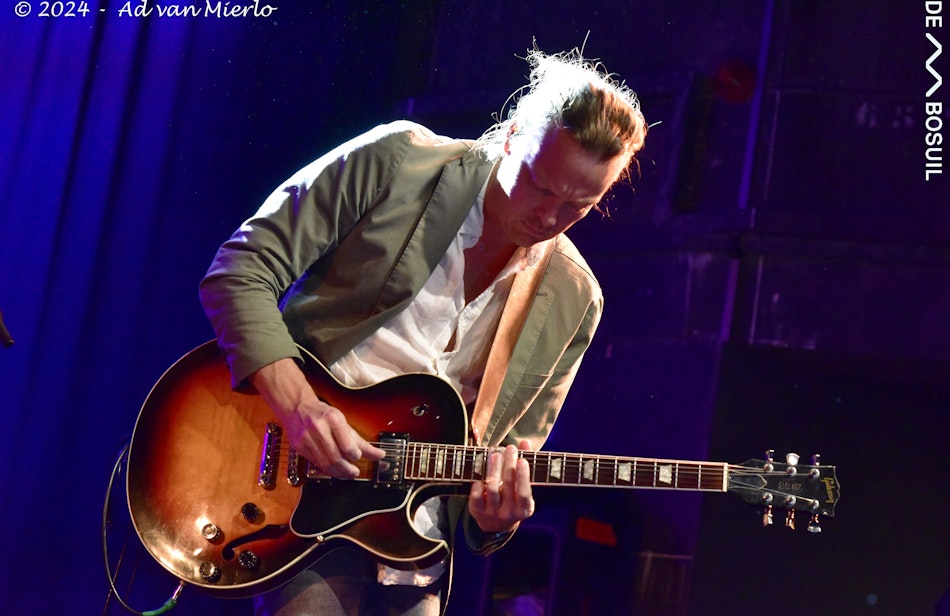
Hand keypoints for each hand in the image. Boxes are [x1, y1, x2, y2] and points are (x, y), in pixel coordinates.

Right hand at [250, 358, 384, 477]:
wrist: (297, 407)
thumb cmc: (323, 414)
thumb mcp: (342, 420)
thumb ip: (358, 439)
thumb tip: (377, 454)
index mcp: (333, 419)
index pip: (347, 445)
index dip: (355, 455)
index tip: (360, 457)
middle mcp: (319, 428)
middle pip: (335, 457)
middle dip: (347, 469)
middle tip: (355, 472)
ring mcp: (307, 439)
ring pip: (325, 464)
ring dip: (338, 472)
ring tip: (346, 473)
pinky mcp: (300, 447)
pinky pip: (316, 464)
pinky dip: (327, 469)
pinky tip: (333, 470)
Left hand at [468, 439, 534, 532]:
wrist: (496, 524)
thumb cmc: (512, 498)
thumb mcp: (522, 487)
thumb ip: (524, 465)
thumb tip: (525, 442)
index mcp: (524, 509)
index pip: (524, 493)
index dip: (522, 476)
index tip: (522, 460)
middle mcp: (509, 513)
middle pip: (508, 486)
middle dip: (508, 464)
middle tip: (509, 448)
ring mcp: (492, 513)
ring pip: (491, 488)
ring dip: (493, 469)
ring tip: (495, 454)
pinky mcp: (477, 511)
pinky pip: (476, 495)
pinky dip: (478, 483)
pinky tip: (482, 475)